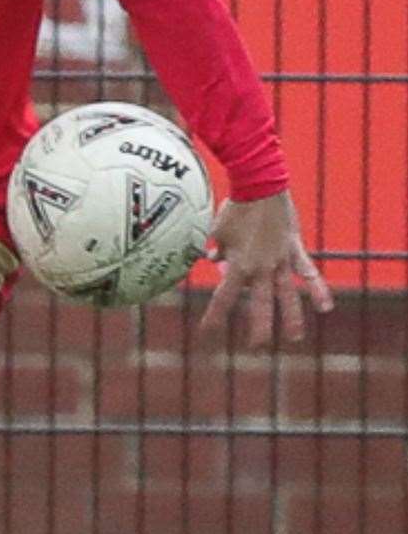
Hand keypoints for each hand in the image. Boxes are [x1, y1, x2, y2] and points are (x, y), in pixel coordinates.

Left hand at [199, 190, 332, 347]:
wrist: (261, 186)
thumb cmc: (235, 208)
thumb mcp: (217, 231)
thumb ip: (215, 250)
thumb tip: (212, 261)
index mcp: (238, 265)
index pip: (224, 298)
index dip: (215, 316)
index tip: (207, 333)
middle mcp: (261, 268)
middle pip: (259, 304)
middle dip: (257, 327)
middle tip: (256, 347)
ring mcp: (281, 261)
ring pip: (286, 295)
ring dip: (290, 317)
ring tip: (293, 338)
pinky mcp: (295, 251)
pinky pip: (308, 273)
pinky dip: (317, 290)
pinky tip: (325, 308)